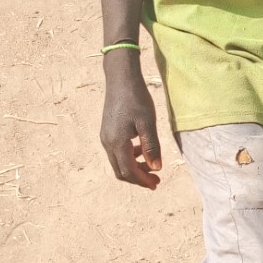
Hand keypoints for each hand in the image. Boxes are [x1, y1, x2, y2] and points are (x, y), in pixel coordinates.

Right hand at [100, 59, 161, 188]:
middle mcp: (108, 143)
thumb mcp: (148, 123)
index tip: (157, 184)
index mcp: (117, 142)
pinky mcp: (107, 131)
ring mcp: (106, 137)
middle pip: (121, 171)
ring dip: (135, 168)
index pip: (129, 172)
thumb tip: (156, 168)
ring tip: (152, 166)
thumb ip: (151, 147)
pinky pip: (117, 152)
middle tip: (156, 180)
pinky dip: (130, 157)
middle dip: (139, 178)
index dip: (143, 181)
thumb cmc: (136, 98)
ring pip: (118, 163)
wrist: (120, 78)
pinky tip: (142, 150)